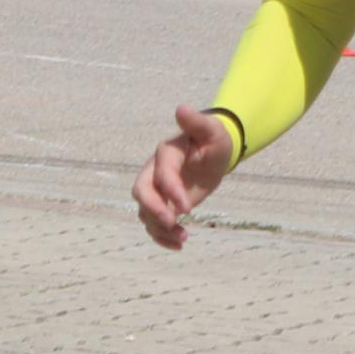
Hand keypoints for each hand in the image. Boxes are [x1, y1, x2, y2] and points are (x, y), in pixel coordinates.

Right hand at [132, 105, 236, 248]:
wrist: (213, 154)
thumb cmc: (213, 140)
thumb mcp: (211, 131)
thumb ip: (197, 122)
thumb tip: (181, 108)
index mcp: (166, 154)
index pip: (162, 174)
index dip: (171, 190)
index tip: (188, 208)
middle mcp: (155, 172)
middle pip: (141, 192)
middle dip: (154, 209)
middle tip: (173, 222)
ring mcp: (157, 190)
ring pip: (145, 212)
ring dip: (160, 228)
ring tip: (183, 237)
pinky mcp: (163, 205)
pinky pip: (153, 224)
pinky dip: (162, 237)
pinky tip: (179, 244)